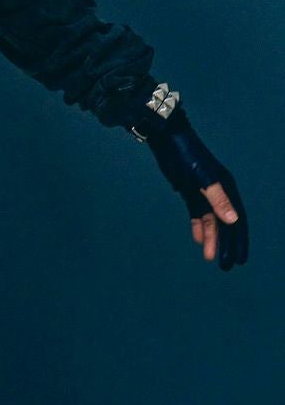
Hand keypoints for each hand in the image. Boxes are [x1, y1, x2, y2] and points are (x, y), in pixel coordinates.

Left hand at [146, 122, 248, 270]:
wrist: (166, 138)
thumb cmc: (186, 155)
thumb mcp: (202, 178)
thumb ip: (217, 199)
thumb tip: (234, 222)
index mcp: (226, 188)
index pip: (237, 220)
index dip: (238, 241)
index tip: (238, 260)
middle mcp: (218, 192)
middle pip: (225, 224)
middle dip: (225, 244)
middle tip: (224, 266)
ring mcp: (203, 192)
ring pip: (211, 221)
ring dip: (212, 239)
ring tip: (210, 258)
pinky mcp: (190, 190)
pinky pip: (197, 213)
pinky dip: (199, 226)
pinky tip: (198, 240)